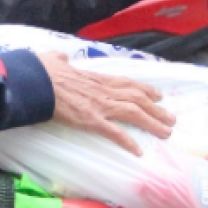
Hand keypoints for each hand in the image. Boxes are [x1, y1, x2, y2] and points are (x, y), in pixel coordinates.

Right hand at [37, 52, 174, 154]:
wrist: (36, 82)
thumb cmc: (43, 70)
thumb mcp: (55, 59)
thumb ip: (61, 59)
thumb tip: (60, 56)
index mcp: (97, 78)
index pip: (128, 83)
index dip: (146, 90)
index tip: (158, 96)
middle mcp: (104, 91)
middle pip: (137, 99)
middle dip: (157, 110)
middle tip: (171, 120)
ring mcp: (99, 106)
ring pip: (133, 113)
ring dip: (152, 123)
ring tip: (165, 133)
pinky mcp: (91, 120)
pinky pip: (114, 132)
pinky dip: (128, 142)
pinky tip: (138, 151)